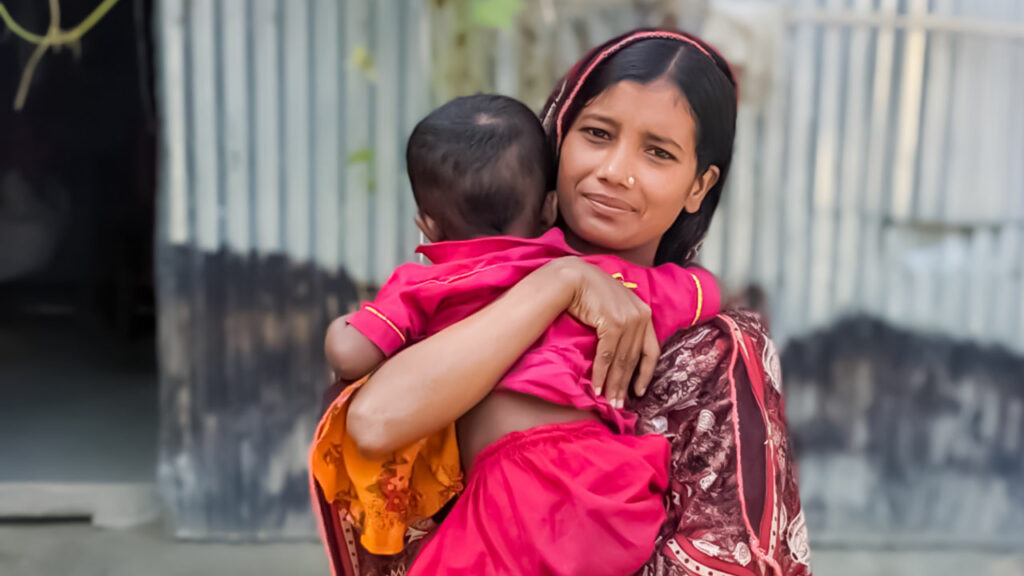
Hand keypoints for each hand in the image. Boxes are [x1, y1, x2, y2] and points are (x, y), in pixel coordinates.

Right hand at [554, 257, 659, 407]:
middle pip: (634, 359)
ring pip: (622, 360)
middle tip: (619, 404)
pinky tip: (597, 387)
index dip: (646, 373)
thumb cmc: (591, 292)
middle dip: (626, 384)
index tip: (639, 391)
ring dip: (614, 384)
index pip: (651, 350)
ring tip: (609, 401)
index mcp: (644, 313)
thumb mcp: (615, 308)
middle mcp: (641, 317)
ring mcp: (629, 320)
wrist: (574, 278)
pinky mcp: (614, 324)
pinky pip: (607, 356)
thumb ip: (622, 325)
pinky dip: (602, 374)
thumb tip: (619, 353)